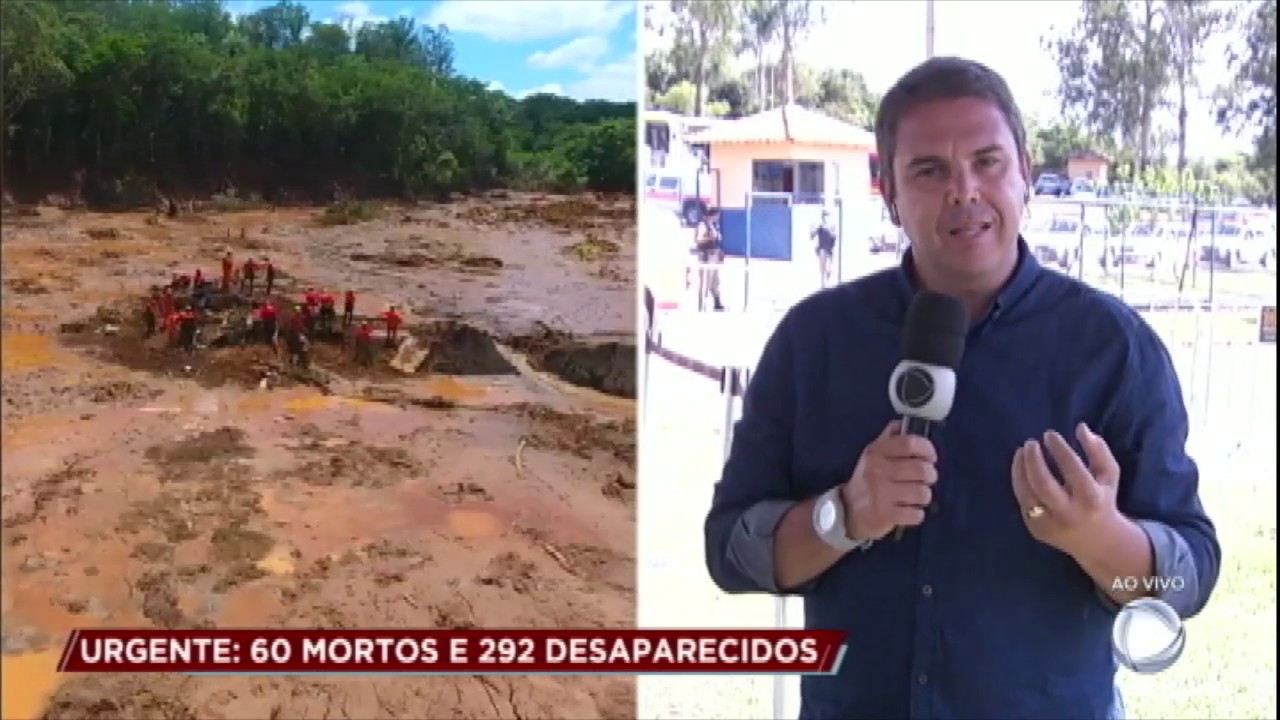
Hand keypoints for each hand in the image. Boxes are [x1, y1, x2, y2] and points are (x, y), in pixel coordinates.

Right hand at [841, 421, 938, 541]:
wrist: (848, 511)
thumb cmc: (867, 480)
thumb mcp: (872, 455)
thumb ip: (888, 438)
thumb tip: (902, 423)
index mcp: (876, 453)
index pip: (909, 443)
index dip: (927, 449)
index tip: (930, 456)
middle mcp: (877, 471)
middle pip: (921, 469)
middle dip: (930, 475)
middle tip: (926, 479)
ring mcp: (881, 494)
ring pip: (922, 493)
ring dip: (924, 496)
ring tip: (916, 496)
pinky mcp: (885, 515)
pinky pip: (916, 514)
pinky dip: (917, 514)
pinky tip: (909, 510)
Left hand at [1011, 423, 1120, 554]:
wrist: (1097, 543)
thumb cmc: (1102, 500)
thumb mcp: (1109, 476)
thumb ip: (1098, 451)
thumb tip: (1080, 427)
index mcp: (1092, 498)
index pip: (1073, 470)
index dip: (1059, 449)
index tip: (1049, 434)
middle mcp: (1070, 513)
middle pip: (1044, 484)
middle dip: (1033, 460)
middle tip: (1030, 442)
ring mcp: (1051, 524)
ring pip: (1027, 494)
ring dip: (1020, 469)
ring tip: (1021, 451)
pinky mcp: (1036, 529)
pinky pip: (1022, 502)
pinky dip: (1019, 482)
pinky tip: (1020, 467)